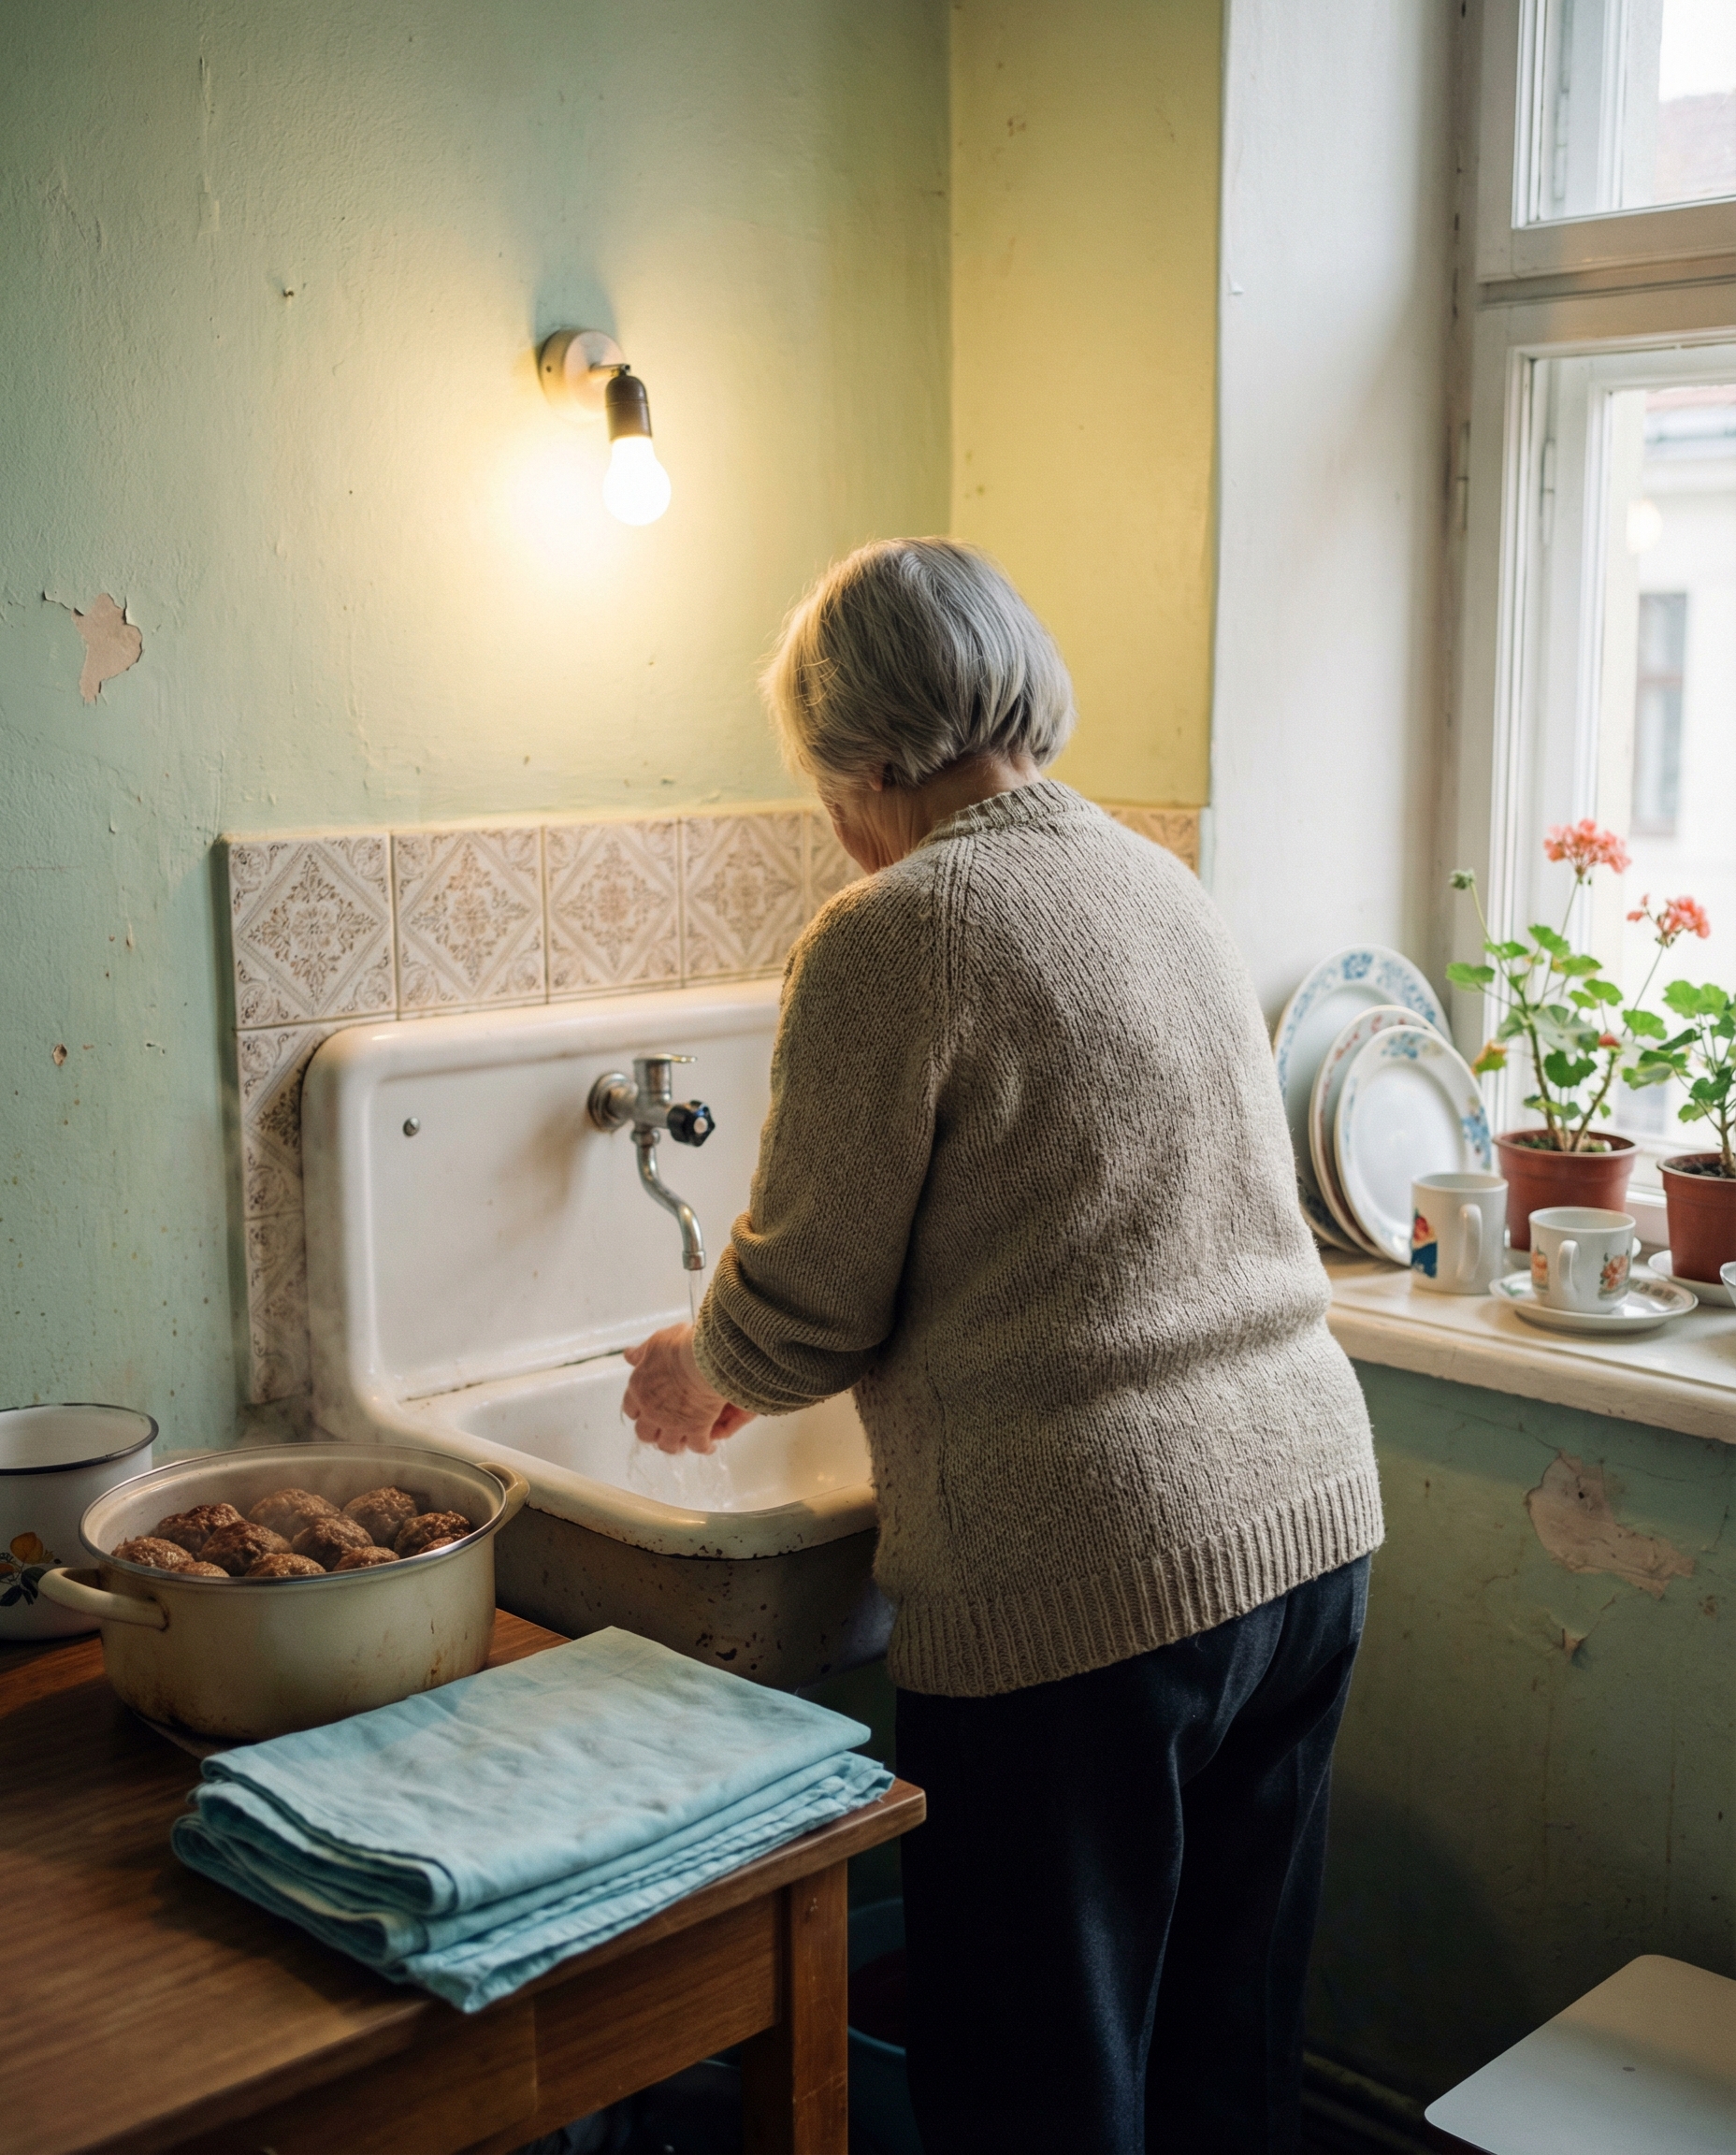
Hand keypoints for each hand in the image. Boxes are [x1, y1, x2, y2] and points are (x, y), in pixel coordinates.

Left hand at [621, 1325, 755, 1453]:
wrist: (706, 1359)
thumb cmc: (682, 1345)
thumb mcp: (657, 1341)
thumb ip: (643, 1351)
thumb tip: (628, 1355)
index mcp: (640, 1388)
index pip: (630, 1408)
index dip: (638, 1411)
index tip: (644, 1412)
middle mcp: (652, 1410)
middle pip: (645, 1433)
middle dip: (653, 1433)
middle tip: (663, 1430)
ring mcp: (673, 1423)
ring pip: (668, 1445)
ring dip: (675, 1444)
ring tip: (684, 1442)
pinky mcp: (696, 1429)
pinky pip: (698, 1446)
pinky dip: (704, 1448)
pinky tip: (709, 1446)